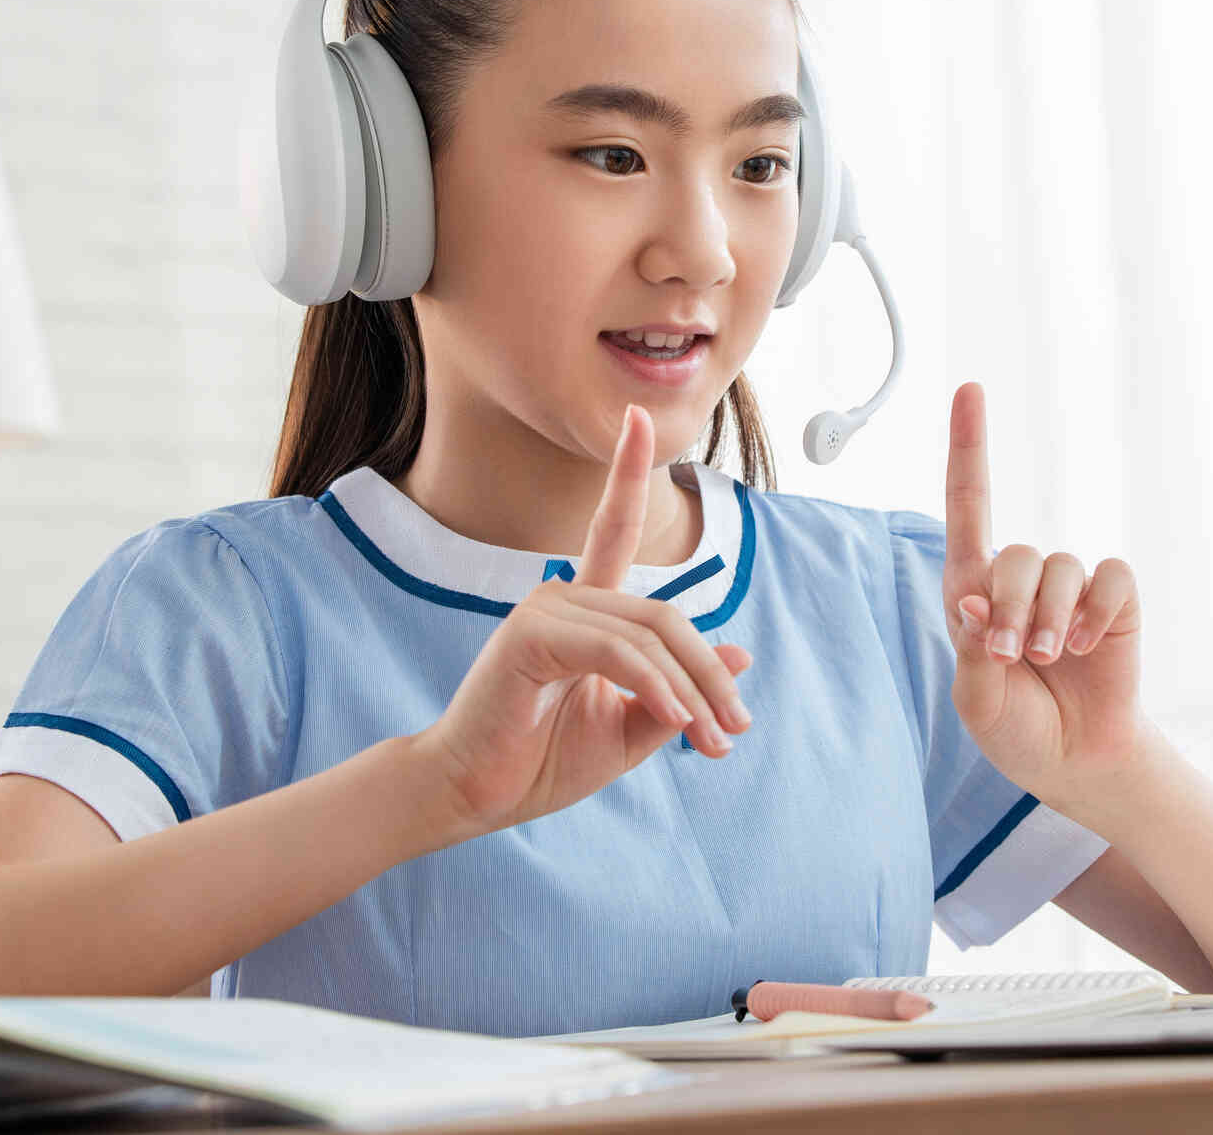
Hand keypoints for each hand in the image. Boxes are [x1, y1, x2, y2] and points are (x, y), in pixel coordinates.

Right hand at [422, 403, 752, 834]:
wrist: (473, 796)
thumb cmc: (542, 761)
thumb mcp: (627, 730)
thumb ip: (676, 693)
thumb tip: (739, 653)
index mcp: (585, 610)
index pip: (611, 527)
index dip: (626, 469)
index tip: (640, 415)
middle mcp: (563, 595)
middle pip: (666, 616)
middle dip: (710, 674)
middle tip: (735, 729)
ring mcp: (543, 609)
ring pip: (648, 636)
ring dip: (691, 691)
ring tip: (711, 740)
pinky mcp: (530, 634)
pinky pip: (617, 651)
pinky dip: (655, 686)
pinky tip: (675, 719)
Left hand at [943, 381, 1143, 807]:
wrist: (1075, 761)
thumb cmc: (1016, 729)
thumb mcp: (976, 701)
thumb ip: (971, 650)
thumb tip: (974, 599)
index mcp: (973, 590)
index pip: (968, 504)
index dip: (969, 445)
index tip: (970, 388)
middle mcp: (1019, 578)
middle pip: (1012, 553)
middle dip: (1010, 608)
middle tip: (1012, 657)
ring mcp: (1070, 586)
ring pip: (1058, 567)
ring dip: (1051, 619)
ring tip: (1052, 660)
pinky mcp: (1114, 601)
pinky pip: (1109, 577)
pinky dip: (1096, 611)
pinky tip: (1089, 646)